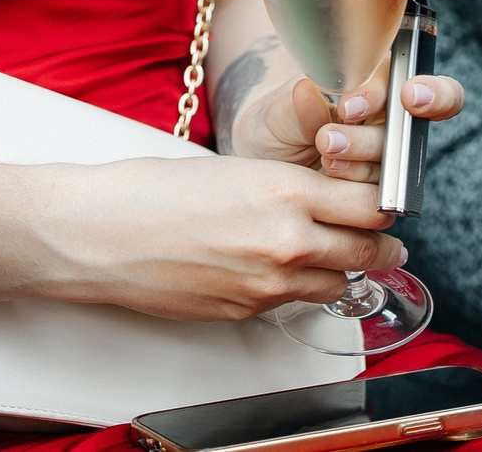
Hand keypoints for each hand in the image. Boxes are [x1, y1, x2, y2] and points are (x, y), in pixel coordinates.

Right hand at [39, 154, 411, 320]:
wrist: (97, 235)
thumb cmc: (150, 190)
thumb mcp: (232, 169)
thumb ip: (287, 188)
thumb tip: (325, 200)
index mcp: (286, 192)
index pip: (373, 206)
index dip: (385, 204)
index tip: (384, 201)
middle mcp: (287, 242)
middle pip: (369, 251)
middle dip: (379, 244)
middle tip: (378, 236)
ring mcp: (268, 285)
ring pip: (338, 284)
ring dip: (339, 269)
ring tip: (325, 253)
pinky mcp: (245, 312)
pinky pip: (292, 302)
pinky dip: (294, 287)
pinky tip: (272, 268)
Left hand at [227, 72, 464, 182]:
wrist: (259, 170)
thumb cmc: (276, 126)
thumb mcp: (281, 109)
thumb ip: (302, 104)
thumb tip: (310, 89)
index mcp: (376, 89)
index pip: (423, 86)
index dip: (429, 92)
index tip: (406, 96)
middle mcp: (388, 127)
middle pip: (407, 132)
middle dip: (369, 137)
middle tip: (329, 138)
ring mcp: (385, 165)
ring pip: (393, 167)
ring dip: (357, 163)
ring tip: (322, 155)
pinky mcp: (375, 200)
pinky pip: (379, 201)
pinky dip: (352, 193)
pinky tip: (329, 180)